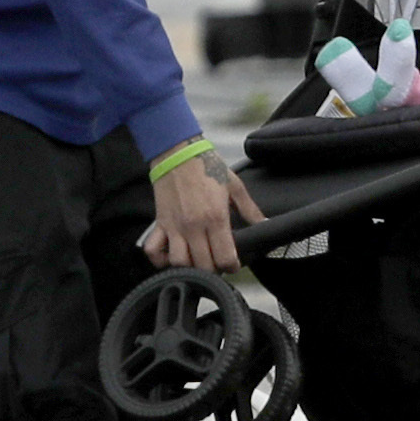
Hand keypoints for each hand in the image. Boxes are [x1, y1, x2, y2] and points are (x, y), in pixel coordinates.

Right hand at [141, 153, 261, 273]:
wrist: (177, 150)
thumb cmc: (206, 165)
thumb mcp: (234, 185)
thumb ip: (250, 209)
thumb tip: (265, 224)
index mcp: (215, 217)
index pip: (225, 258)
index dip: (233, 266)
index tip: (234, 262)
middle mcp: (194, 226)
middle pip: (204, 266)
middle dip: (214, 270)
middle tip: (217, 263)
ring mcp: (175, 226)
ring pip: (179, 263)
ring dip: (189, 267)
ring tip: (197, 261)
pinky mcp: (160, 223)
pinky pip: (153, 250)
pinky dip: (160, 259)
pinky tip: (171, 256)